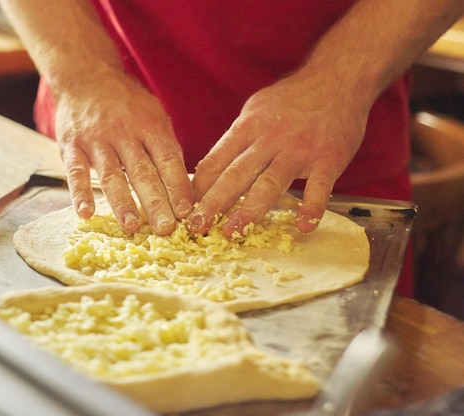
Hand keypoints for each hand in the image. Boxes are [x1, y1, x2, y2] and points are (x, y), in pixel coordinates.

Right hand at [53, 69, 193, 234]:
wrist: (86, 76)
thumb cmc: (127, 104)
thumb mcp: (154, 115)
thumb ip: (166, 147)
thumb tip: (183, 186)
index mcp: (150, 126)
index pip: (168, 159)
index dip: (177, 186)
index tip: (186, 212)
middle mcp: (124, 132)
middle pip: (142, 172)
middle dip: (155, 203)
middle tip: (165, 229)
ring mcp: (96, 139)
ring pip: (111, 175)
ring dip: (122, 203)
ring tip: (132, 227)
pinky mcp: (71, 145)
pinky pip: (76, 171)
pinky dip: (80, 193)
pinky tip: (85, 214)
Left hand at [187, 73, 368, 236]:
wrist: (337, 78)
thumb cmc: (291, 99)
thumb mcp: (255, 110)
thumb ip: (235, 141)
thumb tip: (207, 170)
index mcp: (247, 127)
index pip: (215, 160)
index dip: (198, 187)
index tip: (185, 209)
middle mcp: (269, 139)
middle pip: (236, 175)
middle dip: (213, 203)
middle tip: (197, 227)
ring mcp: (299, 149)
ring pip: (270, 183)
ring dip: (250, 209)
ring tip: (233, 231)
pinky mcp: (328, 158)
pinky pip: (319, 187)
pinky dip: (312, 207)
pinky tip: (304, 226)